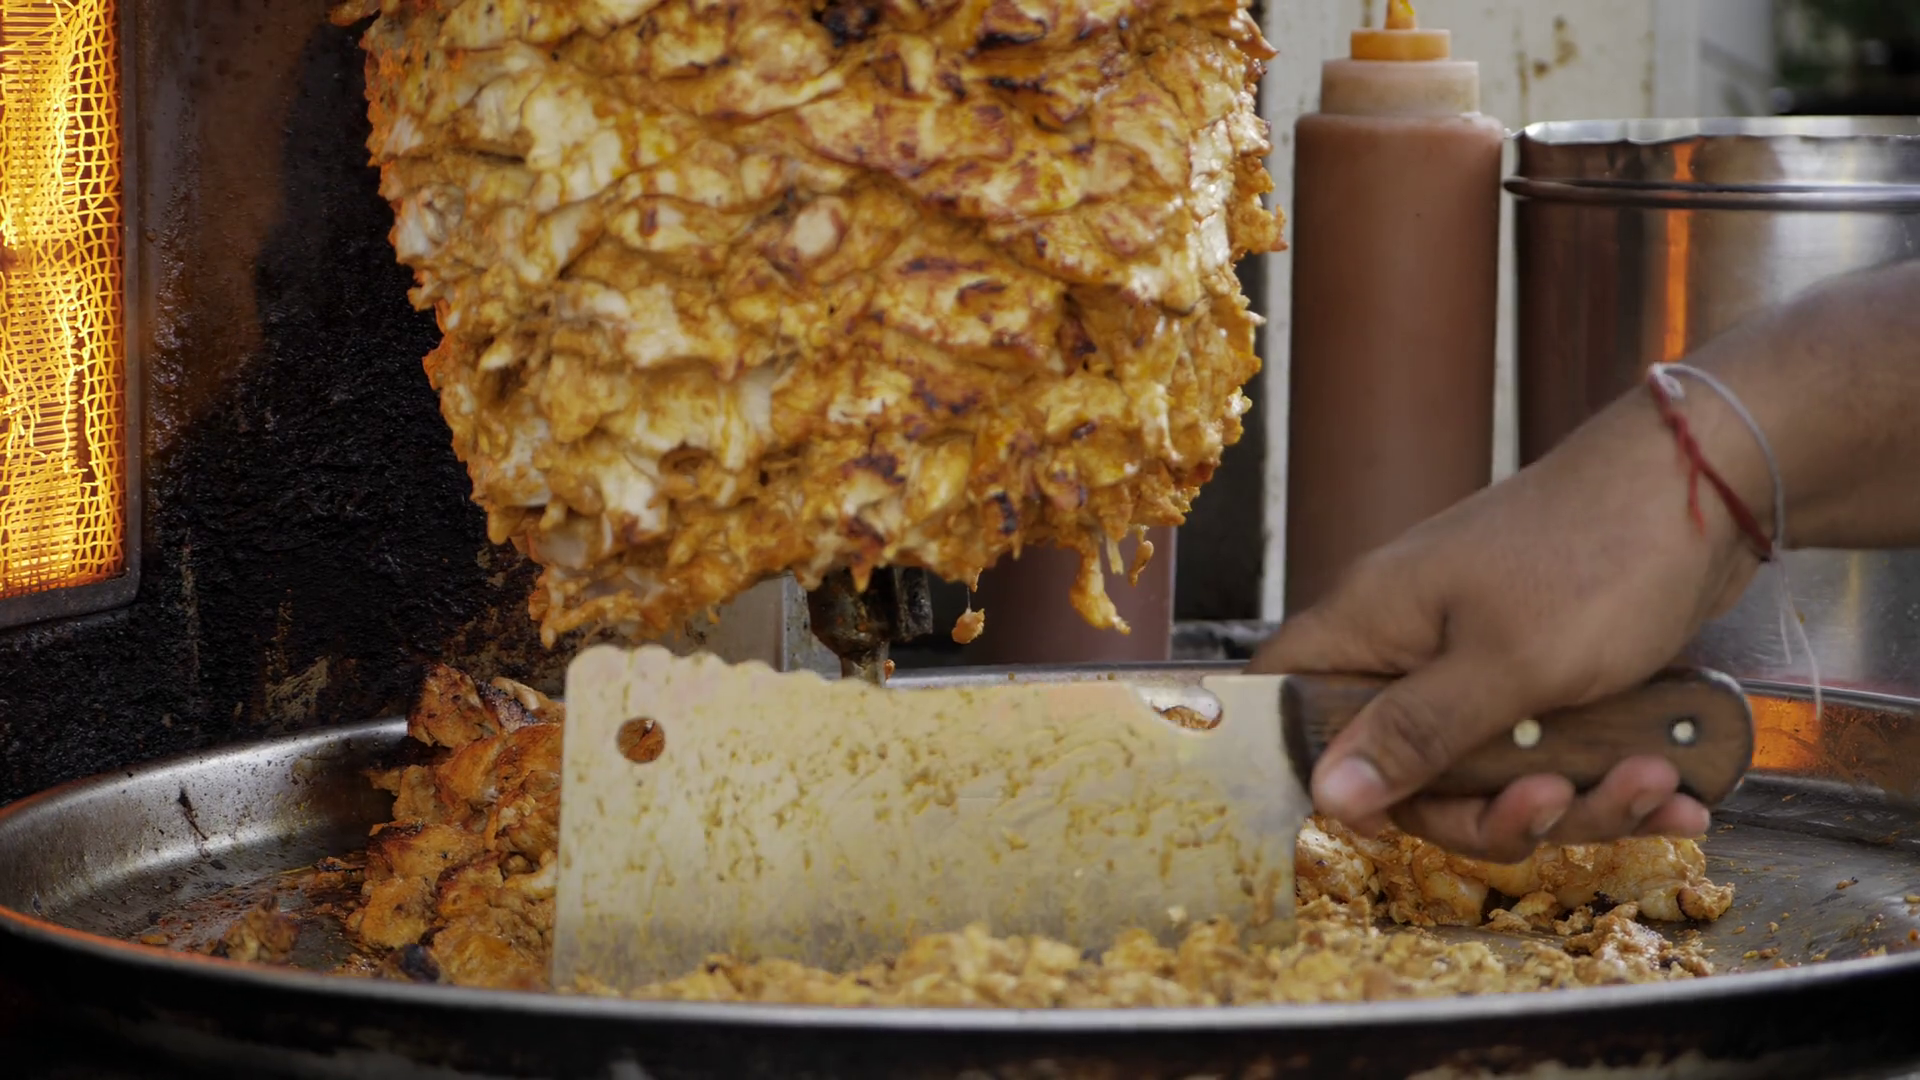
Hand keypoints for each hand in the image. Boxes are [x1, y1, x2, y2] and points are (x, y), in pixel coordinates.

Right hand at [1253, 385, 1769, 860]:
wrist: (1711, 485)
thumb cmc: (1599, 557)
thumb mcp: (1506, 665)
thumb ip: (1413, 734)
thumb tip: (1323, 794)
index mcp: (1375, 622)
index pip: (1290, 702)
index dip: (1320, 773)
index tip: (1390, 820)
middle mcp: (1414, 642)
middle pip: (1410, 769)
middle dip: (1494, 810)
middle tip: (1558, 801)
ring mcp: (1481, 656)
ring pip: (1494, 771)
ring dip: (1578, 798)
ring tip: (1657, 782)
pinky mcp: (1545, 670)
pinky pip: (1554, 750)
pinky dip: (1613, 776)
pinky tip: (1677, 788)